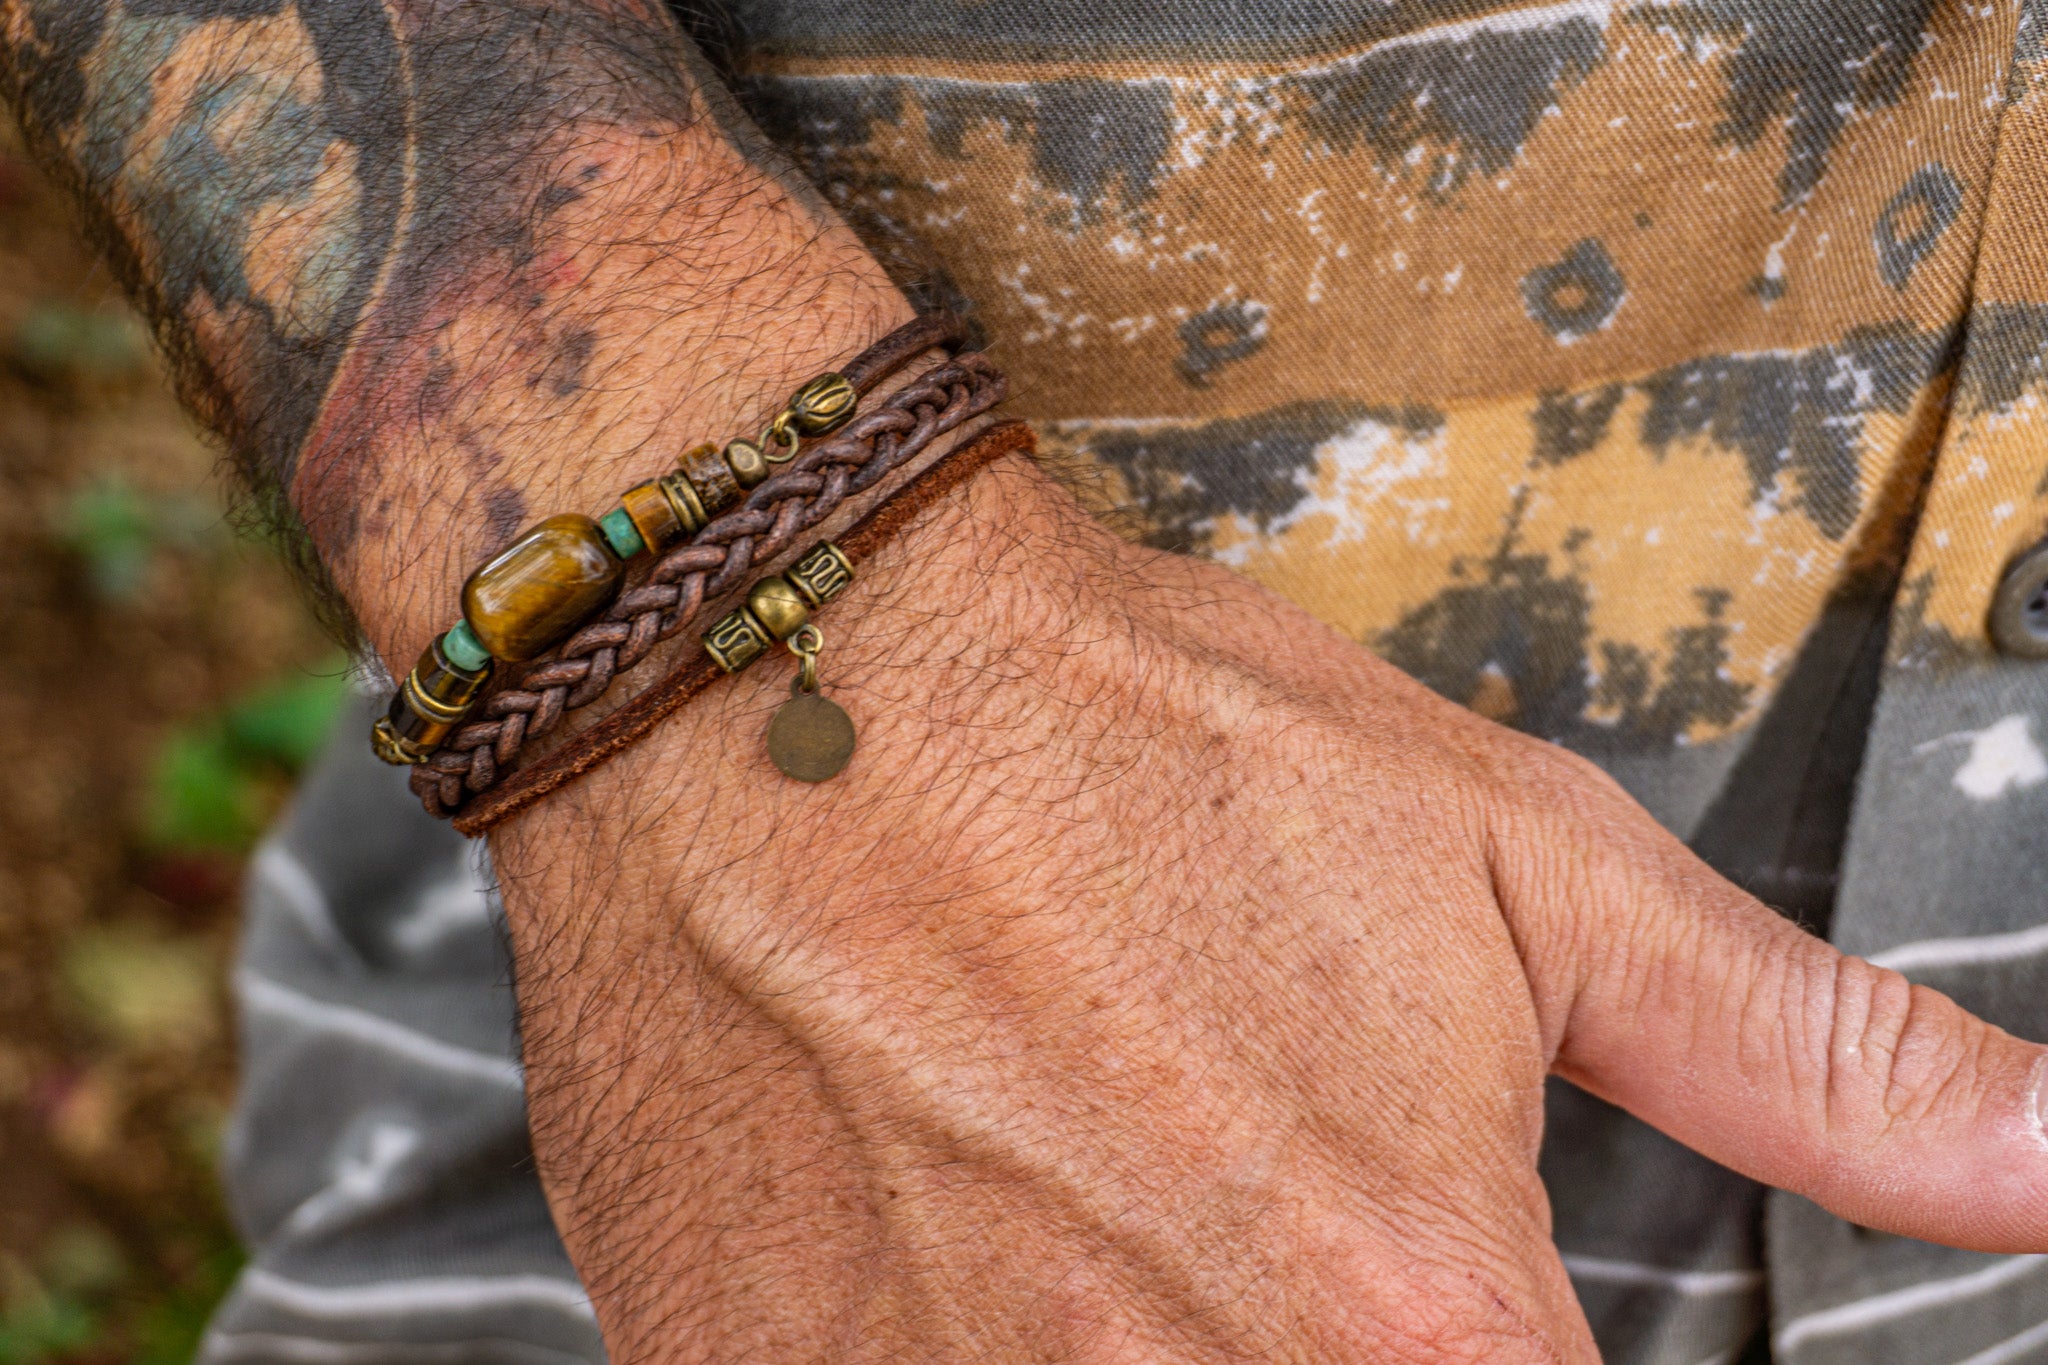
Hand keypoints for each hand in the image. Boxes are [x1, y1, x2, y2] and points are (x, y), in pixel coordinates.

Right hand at [492, 453, 2047, 1362]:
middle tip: (1232, 1199)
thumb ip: (1787, 1055)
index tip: (1433, 1291)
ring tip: (1094, 1199)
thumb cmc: (1130, 743)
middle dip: (1308, 1336)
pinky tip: (973, 1236)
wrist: (783, 671)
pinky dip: (967, 1348)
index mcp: (1409, 1319)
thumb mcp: (1504, 858)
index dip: (1508, 1364)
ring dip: (1130, 1337)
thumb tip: (2033, 1161)